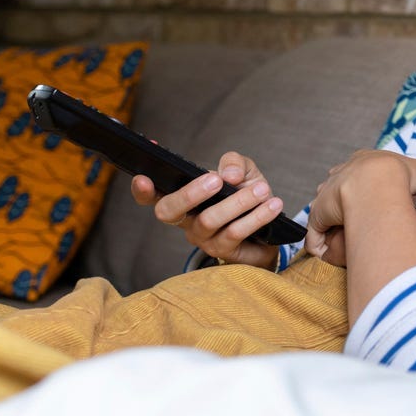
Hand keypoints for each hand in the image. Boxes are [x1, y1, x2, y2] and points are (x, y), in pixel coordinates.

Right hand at [130, 150, 280, 267]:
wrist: (272, 229)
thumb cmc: (248, 195)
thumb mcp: (244, 172)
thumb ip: (235, 163)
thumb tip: (230, 175)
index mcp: (184, 198)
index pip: (155, 196)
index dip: (143, 190)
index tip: (143, 177)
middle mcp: (186, 220)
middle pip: (169, 211)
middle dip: (190, 193)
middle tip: (216, 180)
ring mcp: (202, 238)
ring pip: (208, 220)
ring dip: (237, 203)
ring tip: (262, 190)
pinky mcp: (222, 252)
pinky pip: (234, 233)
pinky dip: (256, 216)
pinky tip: (273, 205)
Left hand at [305, 150, 415, 265]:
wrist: (379, 183)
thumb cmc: (400, 176)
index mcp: (363, 161)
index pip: (357, 171)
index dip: (362, 183)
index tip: (371, 196)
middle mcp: (341, 174)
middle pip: (336, 187)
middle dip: (342, 199)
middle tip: (355, 216)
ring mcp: (327, 193)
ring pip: (323, 206)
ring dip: (330, 219)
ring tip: (341, 236)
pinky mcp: (318, 215)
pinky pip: (315, 232)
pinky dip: (318, 242)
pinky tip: (324, 253)